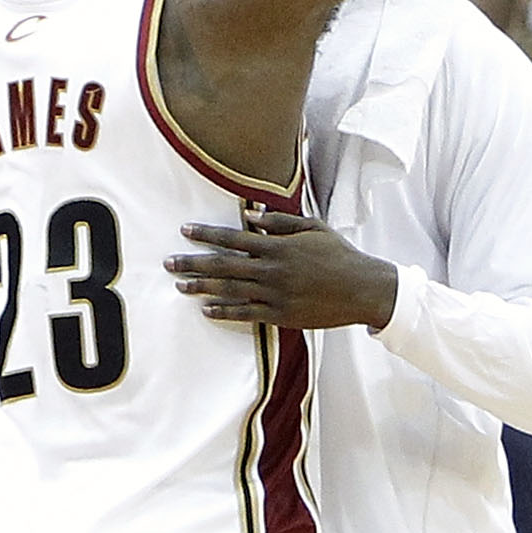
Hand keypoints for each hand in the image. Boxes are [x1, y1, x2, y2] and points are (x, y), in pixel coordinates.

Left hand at [168, 211, 400, 329]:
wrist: (363, 290)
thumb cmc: (340, 255)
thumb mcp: (314, 228)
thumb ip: (281, 222)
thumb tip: (250, 216)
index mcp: (278, 246)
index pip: (233, 238)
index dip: (206, 234)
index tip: (184, 231)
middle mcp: (272, 270)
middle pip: (223, 266)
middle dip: (192, 263)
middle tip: (168, 262)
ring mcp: (275, 295)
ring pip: (229, 291)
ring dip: (201, 288)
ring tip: (180, 285)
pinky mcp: (281, 315)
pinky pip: (246, 313)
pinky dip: (224, 311)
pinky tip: (206, 309)